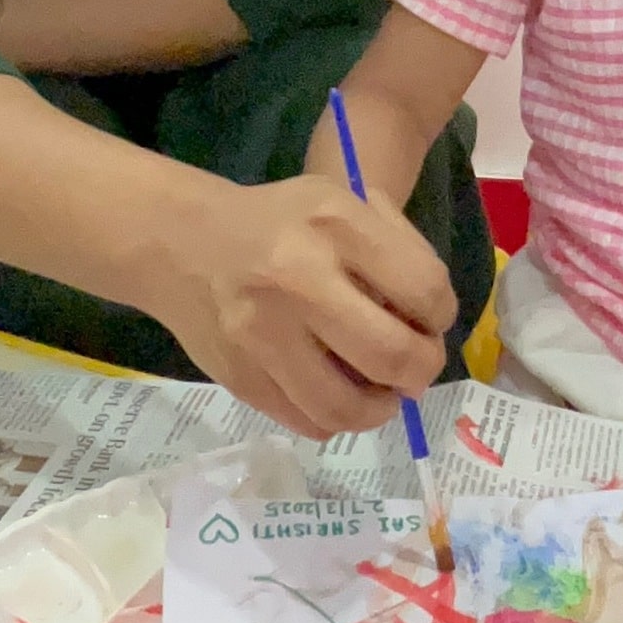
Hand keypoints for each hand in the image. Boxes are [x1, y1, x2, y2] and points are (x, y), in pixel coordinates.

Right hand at [148, 173, 456, 442]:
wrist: (181, 242)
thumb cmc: (281, 222)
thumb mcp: (345, 201)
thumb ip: (399, 250)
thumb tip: (430, 327)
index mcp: (335, 225)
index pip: (423, 290)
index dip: (441, 315)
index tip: (429, 320)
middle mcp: (298, 279)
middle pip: (393, 355)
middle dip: (422, 370)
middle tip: (416, 367)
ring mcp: (263, 334)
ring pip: (347, 406)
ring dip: (381, 409)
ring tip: (384, 393)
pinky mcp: (240, 376)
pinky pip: (308, 421)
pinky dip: (337, 418)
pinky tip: (340, 396)